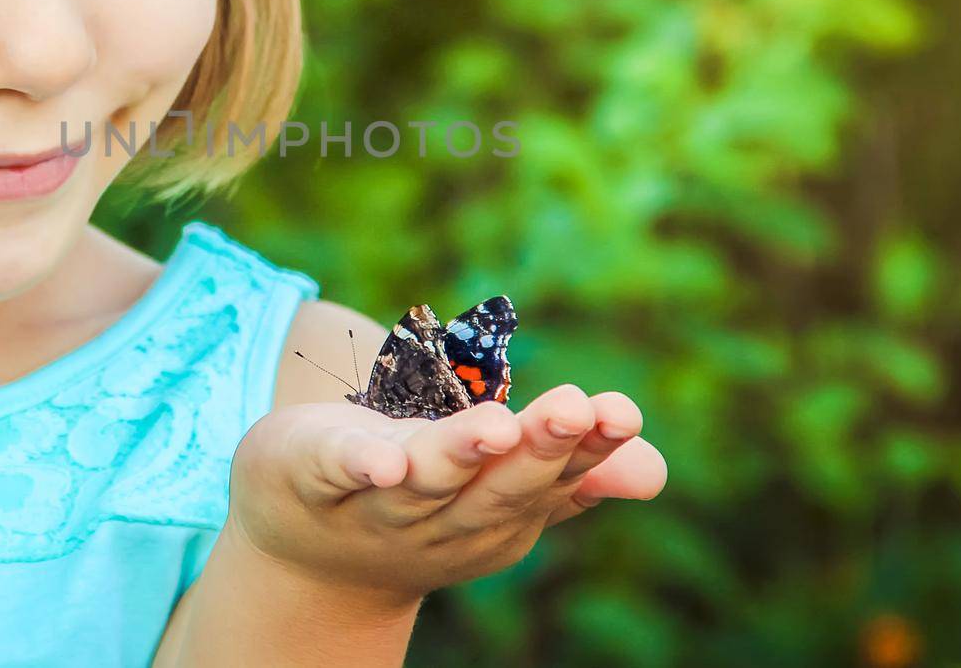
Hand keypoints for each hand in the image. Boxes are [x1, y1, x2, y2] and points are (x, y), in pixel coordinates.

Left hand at [225, 385, 666, 604]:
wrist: (304, 553)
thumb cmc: (420, 499)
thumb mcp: (497, 484)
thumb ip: (567, 469)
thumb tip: (656, 471)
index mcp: (500, 511)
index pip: (553, 477)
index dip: (589, 447)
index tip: (622, 412)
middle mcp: (446, 516)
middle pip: (497, 486)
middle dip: (538, 447)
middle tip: (576, 408)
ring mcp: (379, 502)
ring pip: (427, 479)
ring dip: (461, 454)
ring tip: (498, 427)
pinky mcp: (314, 472)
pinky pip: (338, 469)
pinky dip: (359, 464)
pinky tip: (383, 458)